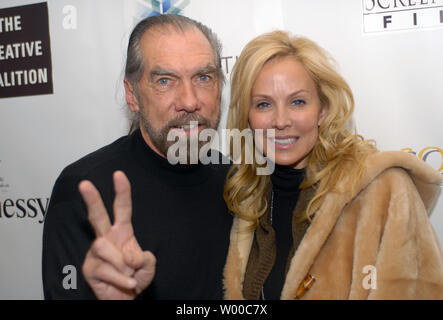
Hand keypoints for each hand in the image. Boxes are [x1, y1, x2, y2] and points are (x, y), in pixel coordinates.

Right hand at [79, 171, 155, 299]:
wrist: (125, 298)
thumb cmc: (135, 277)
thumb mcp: (148, 265)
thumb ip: (144, 258)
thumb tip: (128, 256)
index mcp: (123, 232)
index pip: (122, 208)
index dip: (122, 191)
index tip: (119, 174)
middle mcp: (107, 238)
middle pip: (98, 216)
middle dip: (92, 199)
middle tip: (84, 183)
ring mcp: (96, 252)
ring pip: (103, 247)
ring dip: (121, 263)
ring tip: (129, 274)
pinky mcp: (89, 268)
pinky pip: (105, 269)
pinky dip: (121, 279)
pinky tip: (127, 283)